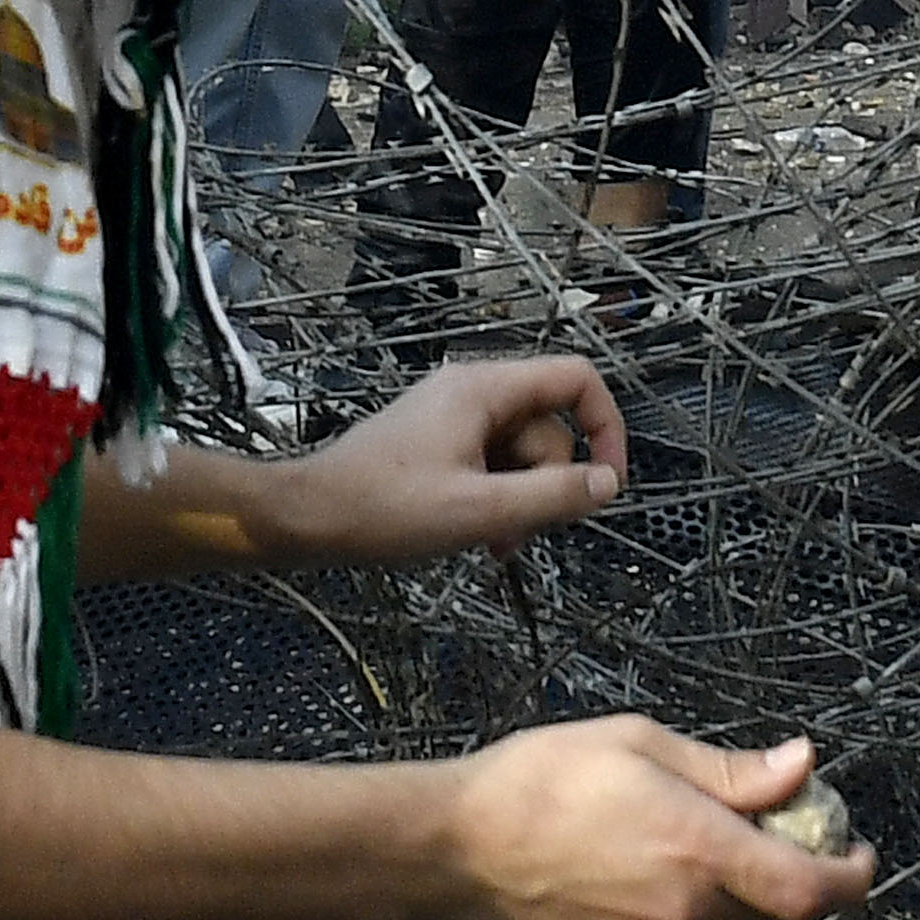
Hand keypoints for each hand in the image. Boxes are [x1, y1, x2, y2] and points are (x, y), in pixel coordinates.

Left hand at [281, 353, 628, 564]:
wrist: (311, 517)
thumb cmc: (386, 508)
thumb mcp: (479, 509)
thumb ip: (550, 496)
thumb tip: (608, 484)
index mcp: (484, 389)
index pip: (576, 378)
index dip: (606, 426)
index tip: (608, 483)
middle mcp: (473, 392)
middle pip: (549, 428)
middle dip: (547, 483)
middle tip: (520, 527)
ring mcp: (454, 417)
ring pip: (522, 454)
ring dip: (521, 501)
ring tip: (493, 541)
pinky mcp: (439, 444)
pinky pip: (493, 465)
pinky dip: (497, 499)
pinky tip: (481, 537)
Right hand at [435, 720, 874, 919]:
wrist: (451, 848)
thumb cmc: (536, 781)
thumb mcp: (639, 744)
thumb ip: (728, 769)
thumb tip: (801, 766)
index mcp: (696, 848)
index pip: (809, 891)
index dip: (850, 879)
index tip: (859, 856)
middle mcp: (682, 911)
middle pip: (773, 913)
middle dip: (787, 873)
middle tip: (772, 827)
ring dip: (726, 889)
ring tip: (674, 835)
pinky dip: (675, 908)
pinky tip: (628, 867)